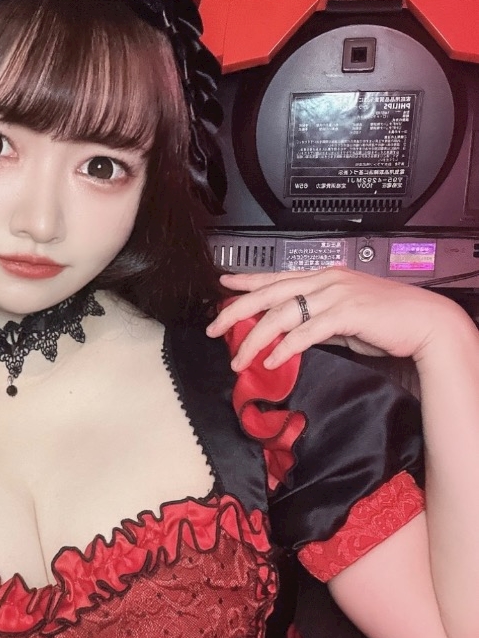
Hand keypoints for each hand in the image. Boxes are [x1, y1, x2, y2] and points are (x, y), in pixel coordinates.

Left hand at [207, 268, 461, 370]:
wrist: (423, 321)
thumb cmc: (386, 320)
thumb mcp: (343, 316)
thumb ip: (316, 319)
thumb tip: (290, 334)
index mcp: (324, 276)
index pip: (276, 276)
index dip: (246, 282)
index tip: (223, 285)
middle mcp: (325, 280)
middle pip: (269, 293)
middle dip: (237, 311)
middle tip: (214, 328)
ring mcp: (335, 294)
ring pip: (281, 314)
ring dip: (255, 339)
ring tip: (239, 359)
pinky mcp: (345, 313)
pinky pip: (305, 331)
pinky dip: (284, 347)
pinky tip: (271, 361)